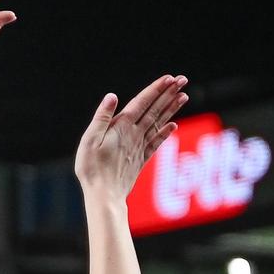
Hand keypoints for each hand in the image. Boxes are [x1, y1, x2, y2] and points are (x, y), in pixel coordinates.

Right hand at [74, 74, 188, 203]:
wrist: (104, 195)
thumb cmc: (92, 169)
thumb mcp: (89, 140)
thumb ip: (102, 118)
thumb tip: (112, 96)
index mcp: (121, 128)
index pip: (142, 103)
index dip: (155, 90)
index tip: (169, 78)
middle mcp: (134, 135)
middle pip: (154, 110)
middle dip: (169, 93)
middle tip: (183, 79)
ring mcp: (139, 147)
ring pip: (159, 123)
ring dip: (171, 108)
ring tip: (184, 95)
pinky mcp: (140, 160)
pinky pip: (156, 143)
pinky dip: (166, 132)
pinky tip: (174, 125)